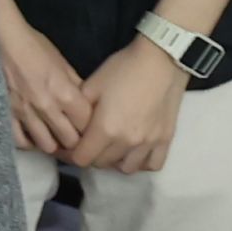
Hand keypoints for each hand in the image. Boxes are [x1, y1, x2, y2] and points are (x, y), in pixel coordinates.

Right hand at [0, 4, 93, 156]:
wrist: (0, 37)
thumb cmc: (34, 45)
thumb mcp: (62, 62)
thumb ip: (75, 86)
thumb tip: (85, 102)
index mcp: (65, 93)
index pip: (87, 125)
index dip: (90, 127)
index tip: (88, 126)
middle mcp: (47, 107)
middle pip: (70, 140)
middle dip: (74, 139)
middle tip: (73, 134)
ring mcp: (25, 112)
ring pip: (46, 145)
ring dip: (53, 142)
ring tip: (54, 137)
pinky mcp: (6, 113)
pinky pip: (19, 140)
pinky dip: (28, 141)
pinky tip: (32, 136)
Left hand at [67, 37, 188, 174]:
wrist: (161, 62)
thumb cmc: (121, 69)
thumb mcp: (90, 86)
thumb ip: (78, 113)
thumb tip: (71, 130)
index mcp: (106, 130)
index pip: (81, 159)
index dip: (69, 154)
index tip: (65, 146)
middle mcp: (128, 142)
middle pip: (102, 164)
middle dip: (89, 155)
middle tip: (85, 142)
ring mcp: (149, 144)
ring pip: (126, 168)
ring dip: (114, 161)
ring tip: (109, 146)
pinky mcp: (166, 140)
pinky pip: (152, 165)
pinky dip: (139, 162)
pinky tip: (132, 151)